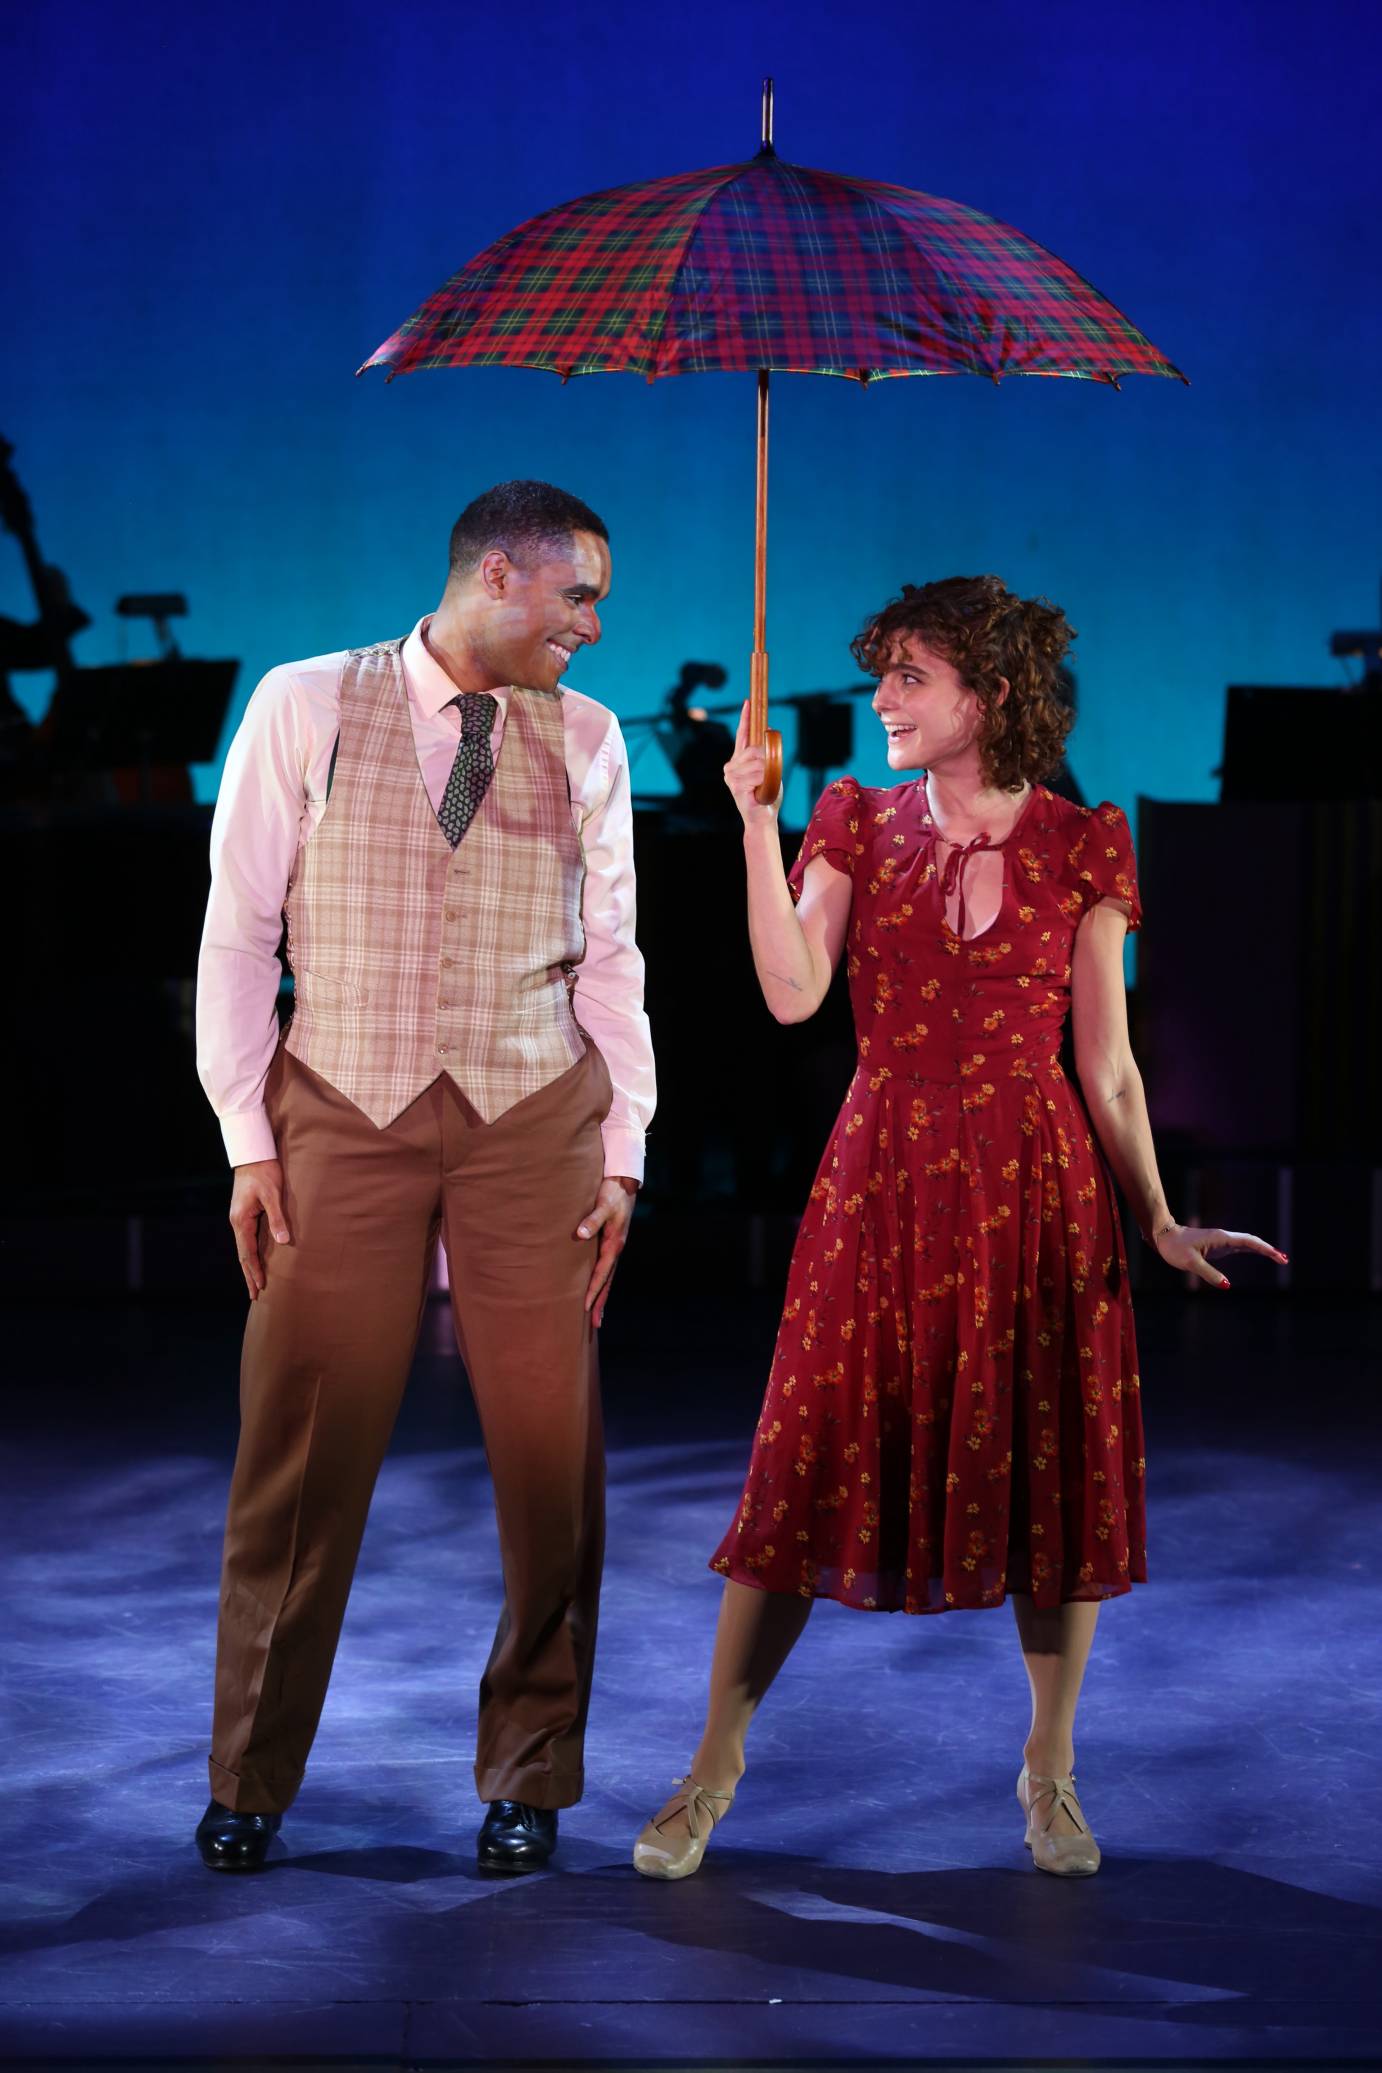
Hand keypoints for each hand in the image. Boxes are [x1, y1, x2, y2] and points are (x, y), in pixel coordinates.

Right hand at [229, 1158, 290, 1300]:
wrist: (253, 1154)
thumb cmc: (264, 1172)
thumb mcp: (273, 1195)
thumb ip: (277, 1218)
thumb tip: (283, 1241)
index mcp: (241, 1220)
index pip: (248, 1252)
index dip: (254, 1270)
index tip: (260, 1287)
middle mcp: (237, 1222)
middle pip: (243, 1254)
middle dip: (249, 1274)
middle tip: (254, 1295)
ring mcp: (239, 1218)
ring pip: (244, 1248)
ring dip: (249, 1266)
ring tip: (255, 1282)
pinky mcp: (244, 1214)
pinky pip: (247, 1239)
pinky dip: (250, 1253)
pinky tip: (255, 1259)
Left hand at [576, 1176, 637, 1328]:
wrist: (624, 1184)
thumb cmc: (612, 1194)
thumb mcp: (603, 1205)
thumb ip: (592, 1220)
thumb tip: (580, 1235)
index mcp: (614, 1245)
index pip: (602, 1274)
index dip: (593, 1290)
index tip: (584, 1306)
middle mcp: (616, 1250)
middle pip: (607, 1282)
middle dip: (600, 1303)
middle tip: (594, 1324)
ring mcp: (614, 1249)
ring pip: (607, 1278)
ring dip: (602, 1297)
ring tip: (596, 1316)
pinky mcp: (611, 1244)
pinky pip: (605, 1269)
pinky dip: (602, 1283)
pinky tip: (597, 1290)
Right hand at [723, 702, 780, 828]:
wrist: (762, 817)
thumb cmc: (766, 794)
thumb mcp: (769, 770)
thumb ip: (766, 753)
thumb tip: (768, 731)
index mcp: (738, 760)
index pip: (742, 734)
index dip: (746, 718)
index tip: (748, 702)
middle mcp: (731, 765)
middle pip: (754, 749)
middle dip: (767, 758)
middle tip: (769, 773)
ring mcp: (731, 775)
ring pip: (758, 762)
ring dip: (767, 773)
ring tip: (764, 785)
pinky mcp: (735, 785)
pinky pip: (758, 774)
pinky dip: (765, 781)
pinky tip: (760, 790)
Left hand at [1153, 1221, 1286, 1290]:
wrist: (1164, 1237)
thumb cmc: (1175, 1248)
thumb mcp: (1190, 1263)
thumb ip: (1209, 1274)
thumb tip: (1226, 1285)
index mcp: (1221, 1238)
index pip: (1249, 1242)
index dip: (1265, 1249)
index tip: (1279, 1256)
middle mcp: (1224, 1238)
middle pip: (1252, 1242)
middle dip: (1268, 1250)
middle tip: (1284, 1259)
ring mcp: (1221, 1241)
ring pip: (1247, 1244)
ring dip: (1262, 1250)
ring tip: (1278, 1257)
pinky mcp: (1217, 1246)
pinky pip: (1239, 1247)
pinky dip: (1251, 1250)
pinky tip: (1259, 1253)